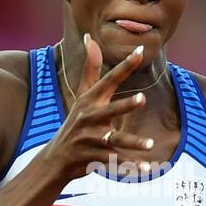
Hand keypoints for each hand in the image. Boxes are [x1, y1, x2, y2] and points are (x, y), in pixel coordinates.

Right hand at [43, 33, 156, 180]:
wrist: (56, 158)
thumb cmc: (75, 121)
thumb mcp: (82, 95)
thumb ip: (91, 68)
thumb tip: (90, 37)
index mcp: (90, 100)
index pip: (109, 79)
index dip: (125, 65)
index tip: (140, 51)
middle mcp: (90, 118)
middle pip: (110, 110)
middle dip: (125, 105)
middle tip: (142, 99)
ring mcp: (91, 139)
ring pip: (115, 140)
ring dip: (132, 143)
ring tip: (150, 145)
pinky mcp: (93, 158)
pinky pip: (115, 162)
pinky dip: (130, 167)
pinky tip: (146, 169)